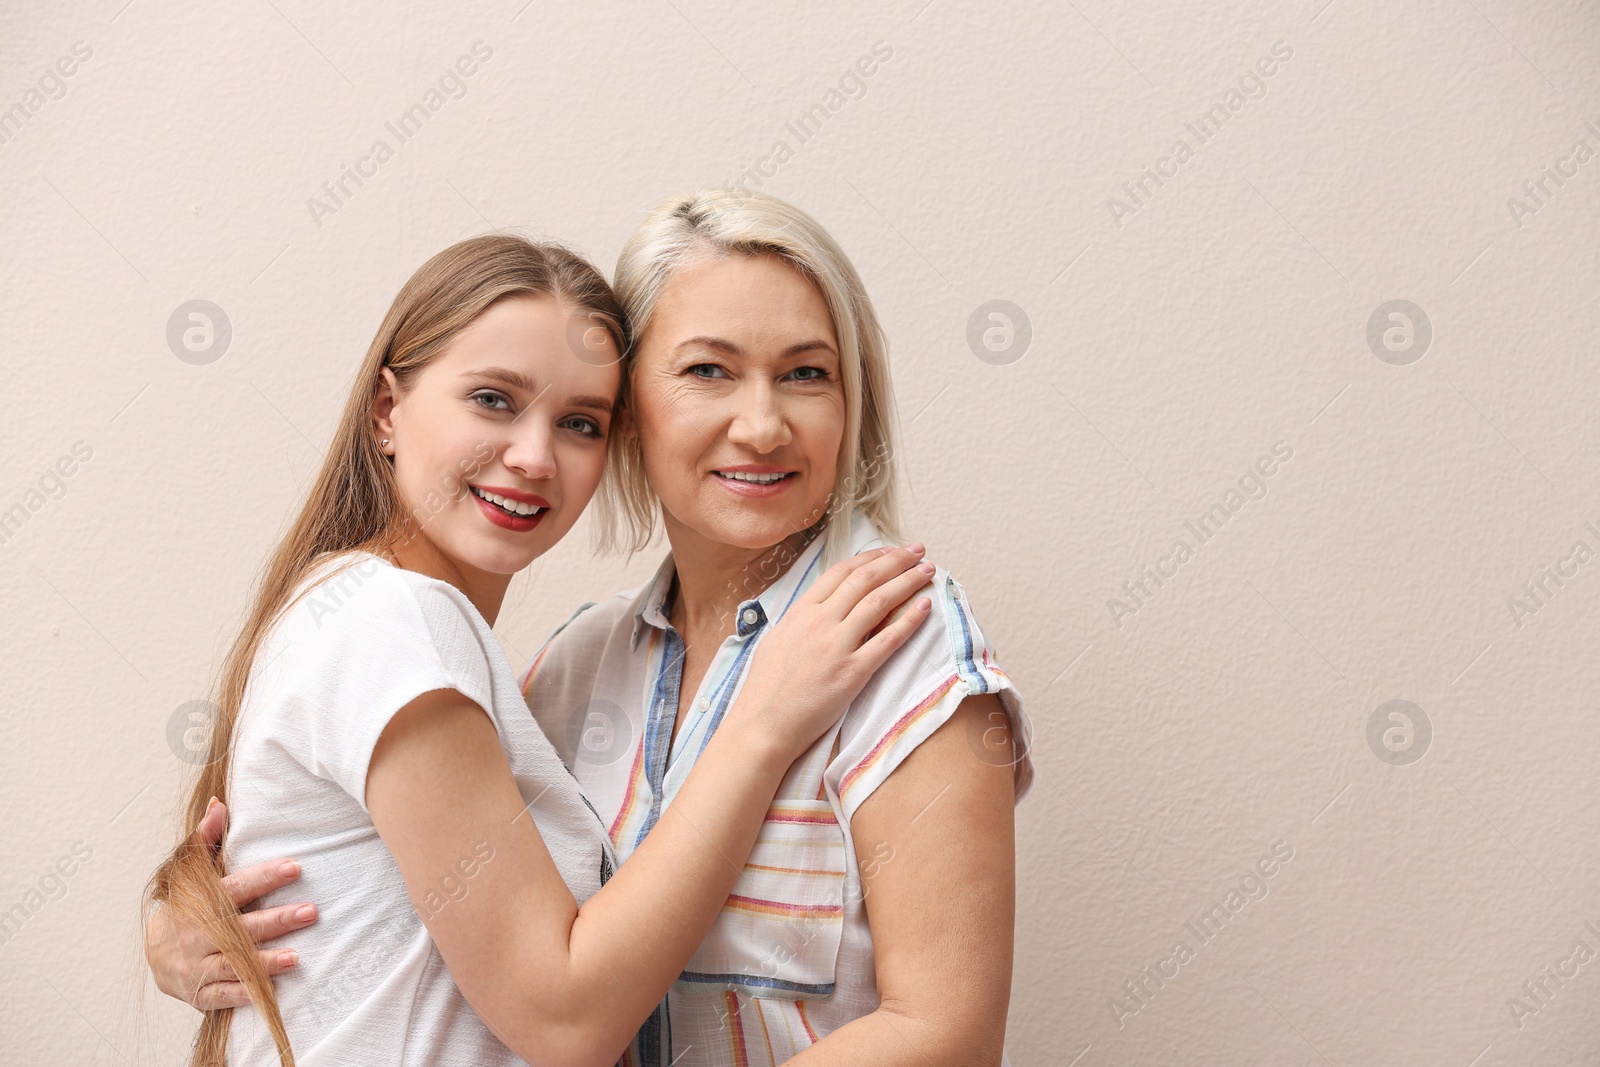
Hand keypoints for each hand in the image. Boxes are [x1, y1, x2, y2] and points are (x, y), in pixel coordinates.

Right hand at [145, 798, 317, 1010]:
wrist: (156, 953)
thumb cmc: (185, 906)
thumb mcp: (191, 872)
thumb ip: (206, 839)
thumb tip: (220, 803)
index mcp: (200, 903)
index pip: (235, 887)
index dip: (264, 877)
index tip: (295, 866)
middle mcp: (197, 935)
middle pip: (239, 927)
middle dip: (276, 920)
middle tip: (311, 911)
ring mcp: (196, 965)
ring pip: (232, 964)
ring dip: (264, 962)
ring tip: (297, 957)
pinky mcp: (199, 992)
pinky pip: (221, 996)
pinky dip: (243, 995)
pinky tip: (270, 992)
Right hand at [735, 543, 933, 758]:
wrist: (764, 724)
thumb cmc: (766, 687)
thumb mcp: (777, 639)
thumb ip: (801, 619)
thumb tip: (819, 607)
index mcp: (800, 611)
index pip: (841, 572)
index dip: (870, 558)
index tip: (890, 551)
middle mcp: (819, 622)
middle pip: (864, 579)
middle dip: (896, 560)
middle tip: (918, 550)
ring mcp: (836, 646)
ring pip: (879, 602)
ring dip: (907, 581)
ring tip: (927, 570)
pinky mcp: (852, 673)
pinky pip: (887, 640)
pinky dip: (909, 620)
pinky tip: (924, 607)